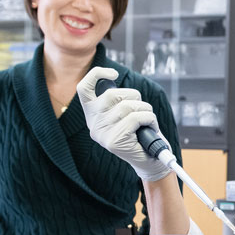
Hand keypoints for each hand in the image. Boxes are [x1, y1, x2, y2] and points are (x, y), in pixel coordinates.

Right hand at [76, 67, 170, 181]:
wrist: (151, 161)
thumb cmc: (141, 133)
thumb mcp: (126, 113)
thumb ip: (118, 99)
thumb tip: (113, 77)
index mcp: (93, 115)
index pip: (83, 89)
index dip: (96, 75)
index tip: (114, 74)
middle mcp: (93, 124)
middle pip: (112, 95)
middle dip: (135, 97)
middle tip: (142, 109)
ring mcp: (102, 134)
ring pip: (127, 106)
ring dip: (145, 109)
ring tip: (148, 121)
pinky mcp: (114, 141)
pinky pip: (135, 118)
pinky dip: (150, 119)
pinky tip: (151, 128)